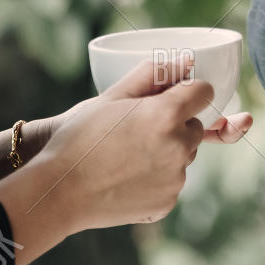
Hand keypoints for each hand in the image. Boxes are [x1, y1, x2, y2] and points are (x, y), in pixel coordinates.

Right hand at [0, 64, 250, 176]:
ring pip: (184, 156)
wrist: (60, 190)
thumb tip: (184, 62)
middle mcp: (179, 147)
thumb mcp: (111, 96)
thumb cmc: (81, 138)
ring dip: (167, 152)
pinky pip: (171, 183)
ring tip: (128, 155)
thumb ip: (151, 74)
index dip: (187, 92)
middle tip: (138, 129)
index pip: (203, 92)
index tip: (170, 98)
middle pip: (194, 127)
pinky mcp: (167, 203)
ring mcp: (175, 178)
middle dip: (175, 124)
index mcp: (167, 114)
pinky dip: (157, 179)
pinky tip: (127, 177)